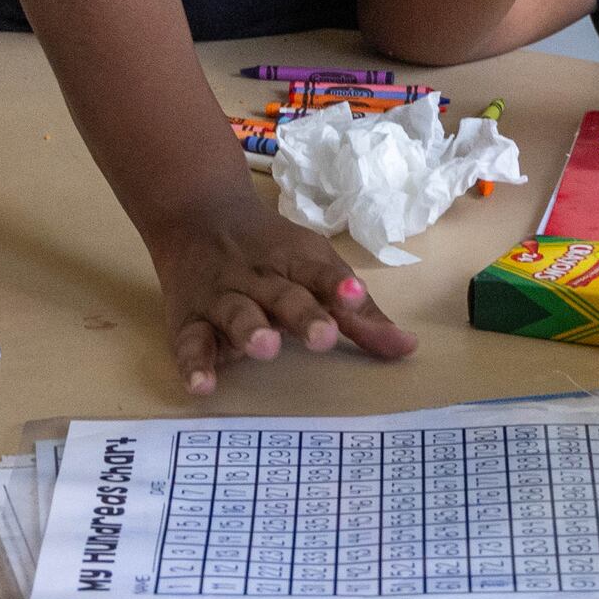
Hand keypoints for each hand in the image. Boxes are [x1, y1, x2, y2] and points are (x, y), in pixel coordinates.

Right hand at [147, 190, 419, 396]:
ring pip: (236, 313)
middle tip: (321, 335)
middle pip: (282, 295)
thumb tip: (408, 348)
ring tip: (264, 347)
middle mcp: (260, 279)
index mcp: (294, 262)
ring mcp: (222, 298)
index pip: (319, 272)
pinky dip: (193, 363)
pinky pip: (189, 342)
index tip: (355, 296)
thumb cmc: (270, 251)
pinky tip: (201, 386)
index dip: (338, 286)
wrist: (197, 213)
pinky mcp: (190, 320)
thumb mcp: (316, 267)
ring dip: (249, 329)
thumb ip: (359, 314)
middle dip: (302, 314)